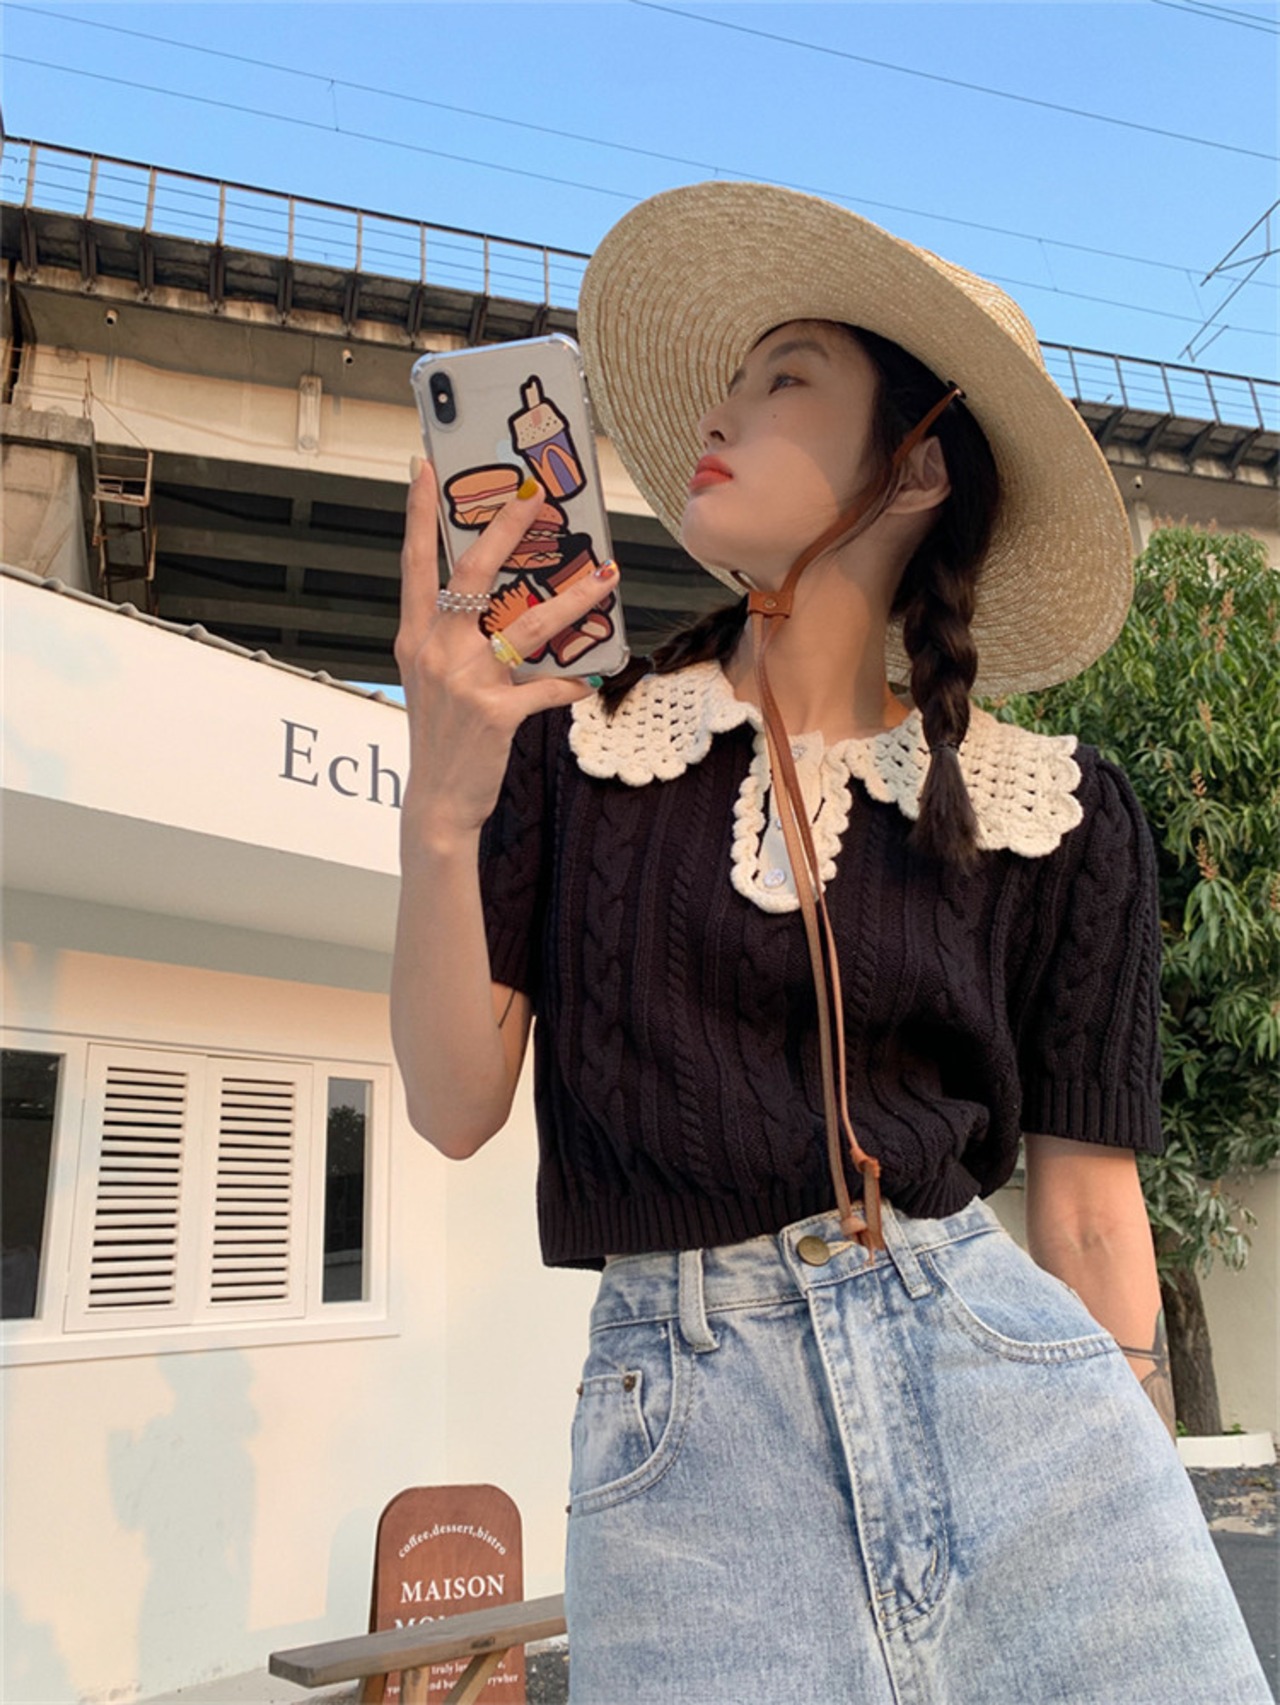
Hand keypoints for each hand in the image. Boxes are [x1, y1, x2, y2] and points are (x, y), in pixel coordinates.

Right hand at [394, 459, 618, 843]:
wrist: (436, 801)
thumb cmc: (443, 738)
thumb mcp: (435, 683)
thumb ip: (457, 643)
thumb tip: (508, 613)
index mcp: (415, 638)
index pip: (414, 564)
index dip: (418, 515)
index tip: (425, 469)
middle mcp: (434, 651)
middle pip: (472, 574)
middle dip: (504, 529)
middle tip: (533, 497)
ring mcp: (463, 681)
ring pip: (527, 625)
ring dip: (574, 599)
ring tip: (606, 577)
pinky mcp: (494, 712)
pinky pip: (546, 687)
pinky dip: (571, 683)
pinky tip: (588, 680)